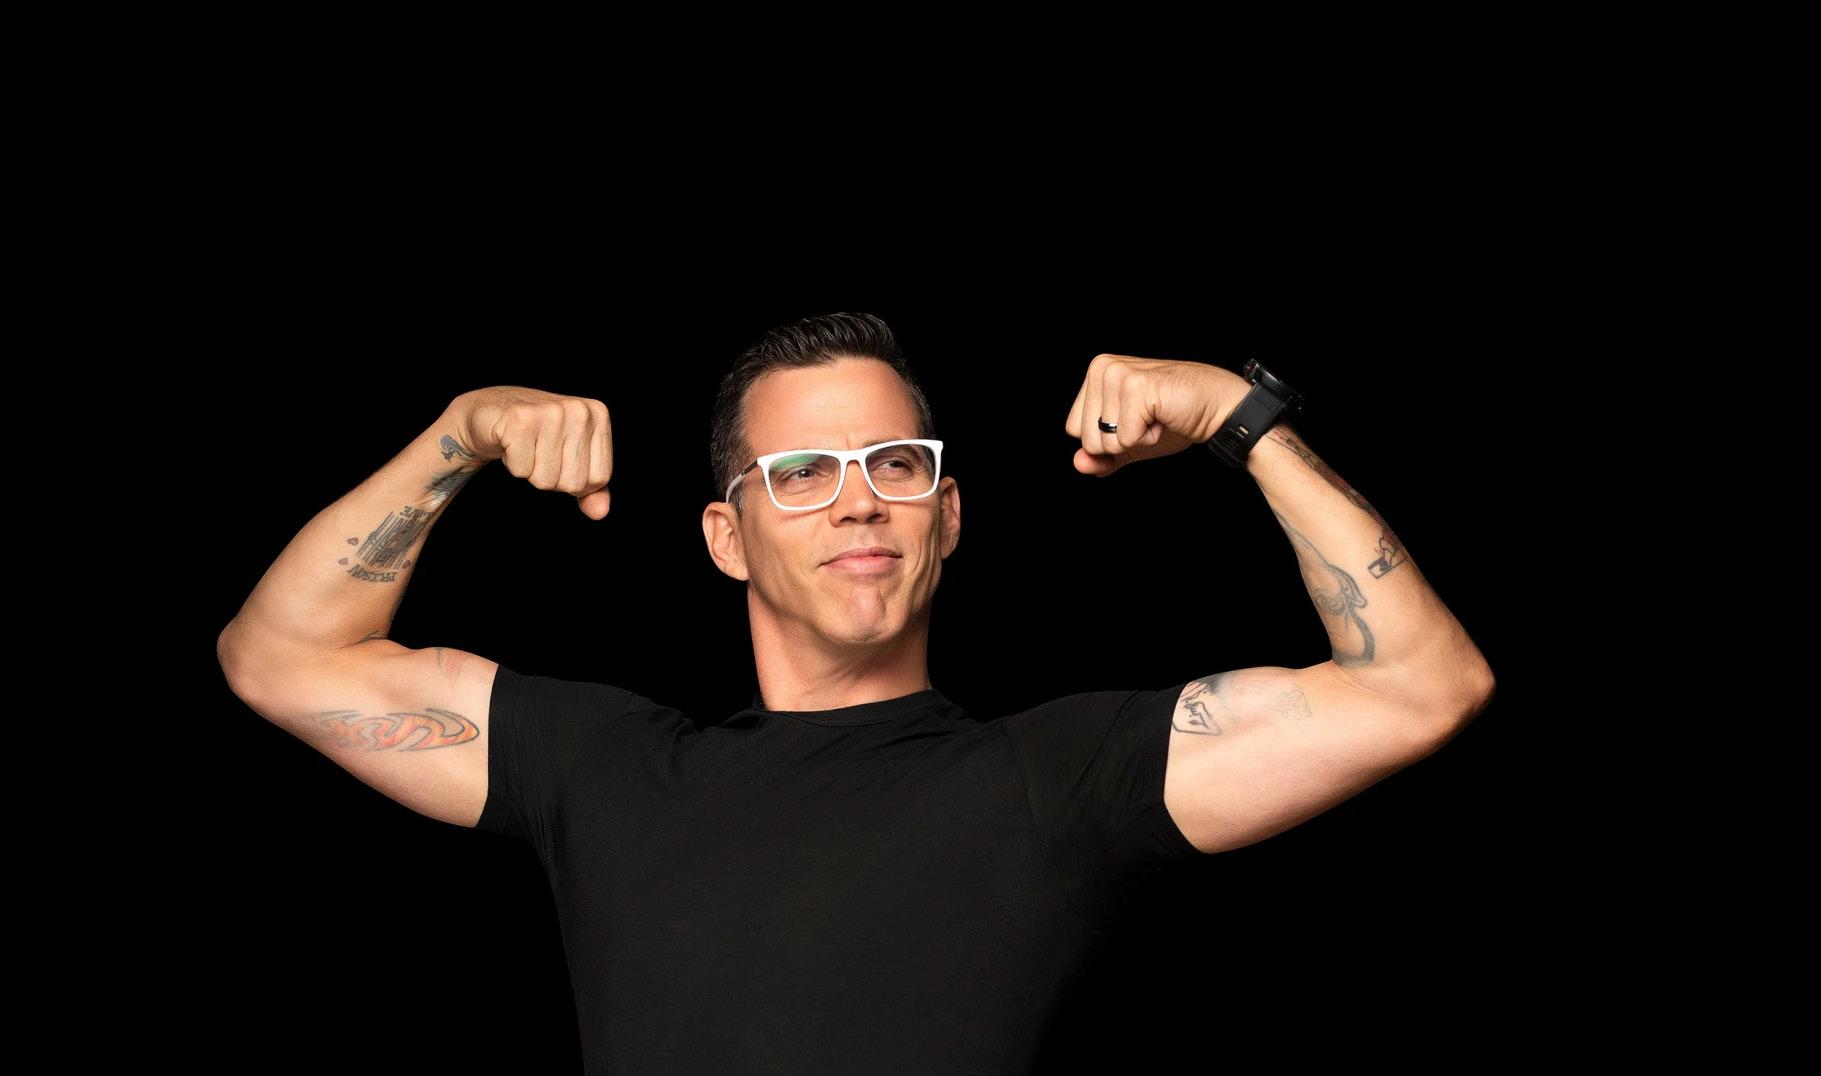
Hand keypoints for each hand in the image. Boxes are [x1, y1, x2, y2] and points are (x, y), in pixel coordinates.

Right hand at [453, 386, 614, 518]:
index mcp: (598, 415)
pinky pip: (522, 470)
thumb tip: (600, 512)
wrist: (492, 412)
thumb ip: (591, 487)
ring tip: (526, 447)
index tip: (560, 457)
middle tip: (539, 452)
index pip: (599, 478)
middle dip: (551, 477)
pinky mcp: (520, 419)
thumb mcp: (572, 458)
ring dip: (531, 471)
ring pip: (546, 480)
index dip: (575, 480)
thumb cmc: (538, 436)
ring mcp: (550, 412)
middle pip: (573, 482)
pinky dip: (513, 464)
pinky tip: (511, 442)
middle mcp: (579, 410)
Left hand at [1063, 355, 1249, 476]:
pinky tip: (1164, 416)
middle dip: (1122, 441)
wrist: (1217, 408)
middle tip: (1149, 419)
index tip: (1135, 420)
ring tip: (1157, 416)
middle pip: (1087, 438)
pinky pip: (1126, 438)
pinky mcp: (1137, 387)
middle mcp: (1102, 367)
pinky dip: (1150, 437)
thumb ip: (1101, 456)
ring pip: (1106, 441)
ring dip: (1137, 439)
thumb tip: (1078, 464)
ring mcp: (1118, 374)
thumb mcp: (1130, 443)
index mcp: (1095, 373)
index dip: (1108, 438)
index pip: (1074, 430)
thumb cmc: (1174, 420)